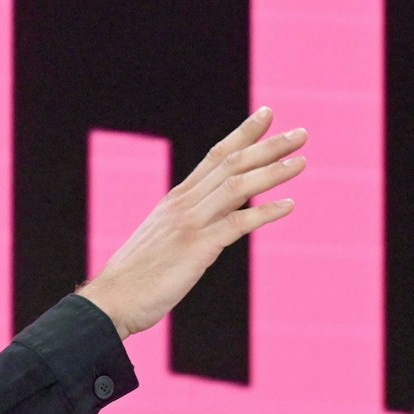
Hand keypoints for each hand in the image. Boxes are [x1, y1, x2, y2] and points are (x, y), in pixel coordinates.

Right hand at [79, 107, 304, 338]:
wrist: (112, 299)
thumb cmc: (139, 274)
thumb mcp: (165, 237)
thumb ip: (190, 222)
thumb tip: (216, 218)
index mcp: (177, 198)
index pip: (215, 155)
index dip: (244, 133)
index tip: (268, 114)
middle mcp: (184, 203)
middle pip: (232, 163)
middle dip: (269, 146)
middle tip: (301, 133)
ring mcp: (190, 223)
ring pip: (237, 186)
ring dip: (272, 172)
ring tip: (301, 162)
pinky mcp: (197, 248)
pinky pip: (236, 223)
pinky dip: (264, 212)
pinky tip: (288, 206)